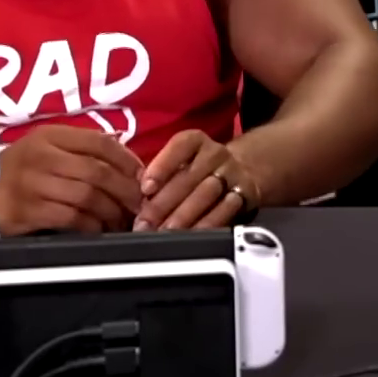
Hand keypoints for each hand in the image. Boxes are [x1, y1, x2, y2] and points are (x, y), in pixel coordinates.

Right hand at [0, 125, 143, 235]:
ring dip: (112, 212)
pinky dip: (92, 226)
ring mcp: (30, 184)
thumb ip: (83, 153)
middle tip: (139, 206)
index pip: (100, 142)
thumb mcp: (47, 152)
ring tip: (122, 221)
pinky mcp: (25, 212)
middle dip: (125, 191)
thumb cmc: (22, 174)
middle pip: (97, 172)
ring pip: (87, 196)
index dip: (128, 160)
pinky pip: (71, 218)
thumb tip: (131, 167)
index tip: (144, 177)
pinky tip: (99, 230)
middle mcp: (39, 156)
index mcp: (49, 136)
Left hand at [135, 130, 259, 230]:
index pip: (180, 146)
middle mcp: (215, 153)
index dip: (162, 166)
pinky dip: (208, 224)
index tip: (145, 188)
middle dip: (165, 202)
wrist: (243, 171)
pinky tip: (193, 235)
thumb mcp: (180, 163)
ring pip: (207, 193)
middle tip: (145, 224)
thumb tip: (132, 198)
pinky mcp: (245, 193)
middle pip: (190, 176)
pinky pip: (227, 209)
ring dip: (184, 215)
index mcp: (195, 141)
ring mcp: (232, 173)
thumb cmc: (197, 170)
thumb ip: (159, 176)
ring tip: (165, 232)